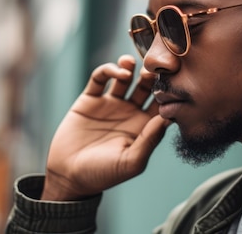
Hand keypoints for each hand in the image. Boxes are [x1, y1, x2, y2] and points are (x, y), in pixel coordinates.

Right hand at [41, 54, 170, 200]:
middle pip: (145, 86)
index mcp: (143, 127)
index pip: (161, 103)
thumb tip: (167, 117)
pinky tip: (117, 71)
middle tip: (153, 69)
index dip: (167, 93)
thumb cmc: (103, 174)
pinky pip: (100, 78)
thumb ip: (150, 140)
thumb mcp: (131, 162)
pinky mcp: (90, 99)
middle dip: (150, 76)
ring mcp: (110, 104)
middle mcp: (129, 112)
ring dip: (131, 68)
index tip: (172, 84)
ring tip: (133, 65)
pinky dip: (109, 70)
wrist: (68, 176)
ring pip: (125, 78)